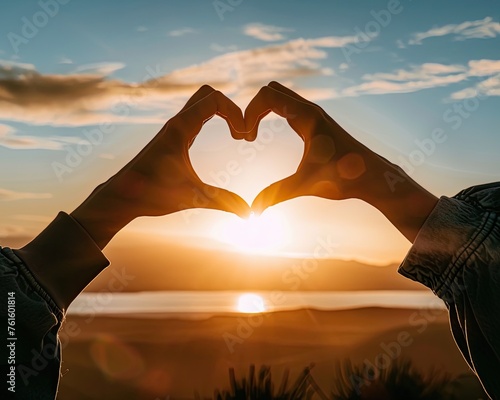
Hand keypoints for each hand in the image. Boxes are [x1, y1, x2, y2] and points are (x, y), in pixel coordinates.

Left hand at [71, 85, 250, 247]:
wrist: (121, 197)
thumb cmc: (151, 194)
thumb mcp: (192, 197)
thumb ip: (223, 202)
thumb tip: (249, 214)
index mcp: (180, 129)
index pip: (214, 99)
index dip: (236, 113)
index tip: (243, 138)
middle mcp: (176, 123)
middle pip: (208, 94)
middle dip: (231, 108)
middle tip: (241, 133)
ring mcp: (173, 129)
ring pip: (201, 104)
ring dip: (222, 113)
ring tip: (236, 136)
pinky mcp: (172, 138)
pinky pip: (196, 117)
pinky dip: (213, 119)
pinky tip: (221, 139)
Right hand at [246, 82, 437, 241]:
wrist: (372, 177)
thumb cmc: (344, 177)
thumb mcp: (306, 185)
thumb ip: (276, 194)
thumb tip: (252, 211)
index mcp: (307, 117)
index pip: (267, 95)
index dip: (249, 113)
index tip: (247, 140)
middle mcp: (311, 110)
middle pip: (271, 90)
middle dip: (253, 108)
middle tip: (247, 136)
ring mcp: (314, 115)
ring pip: (280, 96)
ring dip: (262, 110)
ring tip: (253, 137)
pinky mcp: (315, 123)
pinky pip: (287, 107)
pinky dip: (271, 114)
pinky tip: (268, 137)